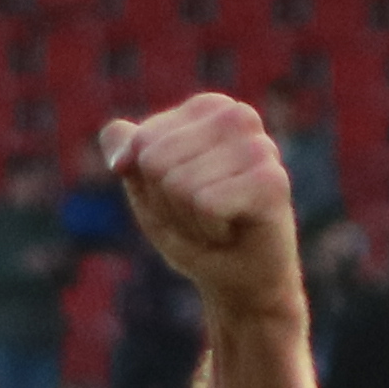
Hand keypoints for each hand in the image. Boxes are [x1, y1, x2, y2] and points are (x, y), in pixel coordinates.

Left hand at [97, 93, 303, 321]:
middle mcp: (237, 116)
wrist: (240, 279)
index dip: (149, 183)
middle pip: (156, 161)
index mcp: (208, 108)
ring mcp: (260, 146)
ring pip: (179, 184)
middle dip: (167, 203)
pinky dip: (209, 231)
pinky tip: (232, 232)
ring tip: (218, 224)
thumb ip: (128, 152)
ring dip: (189, 221)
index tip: (182, 198)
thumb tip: (115, 133)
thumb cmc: (196, 227)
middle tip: (201, 216)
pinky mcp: (273, 181)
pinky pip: (206, 204)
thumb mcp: (149, 188)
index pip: (142, 143)